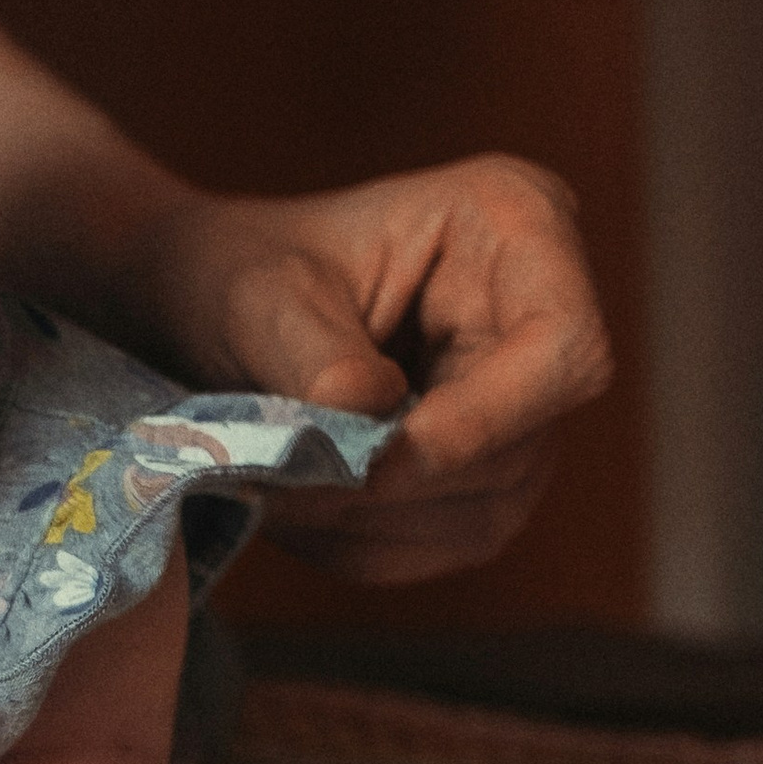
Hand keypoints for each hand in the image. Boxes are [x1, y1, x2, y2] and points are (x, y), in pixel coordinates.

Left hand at [128, 155, 613, 585]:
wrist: (201, 301)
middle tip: (281, 485)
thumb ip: (314, 357)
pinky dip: (365, 542)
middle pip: (522, 443)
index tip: (376, 457)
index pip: (561, 344)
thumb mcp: (253, 293)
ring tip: (273, 491)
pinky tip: (297, 509)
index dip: (483, 418)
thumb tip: (372, 432)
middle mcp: (537, 314)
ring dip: (372, 521)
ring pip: (489, 507)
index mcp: (513, 222)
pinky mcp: (488, 474)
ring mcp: (522, 405)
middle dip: (398, 481)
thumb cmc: (233, 267)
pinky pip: (450, 539)